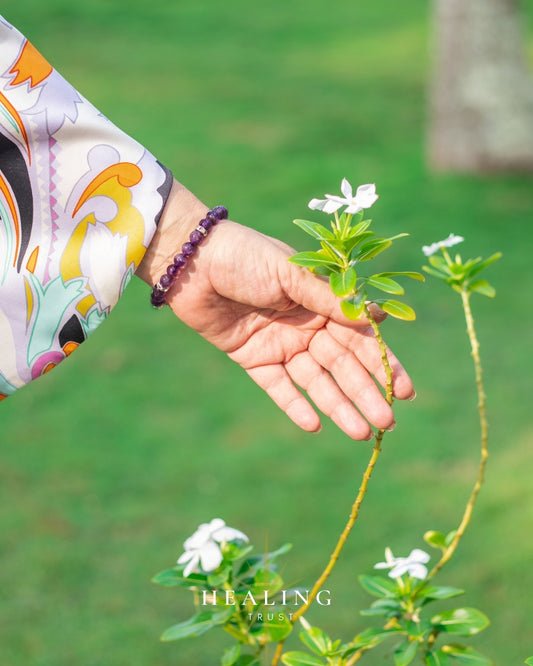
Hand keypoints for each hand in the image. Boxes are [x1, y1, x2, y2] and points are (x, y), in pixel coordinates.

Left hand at [137, 183, 413, 439]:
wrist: (192, 261)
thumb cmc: (245, 256)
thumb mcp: (292, 272)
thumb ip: (329, 298)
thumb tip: (377, 316)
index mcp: (321, 301)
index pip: (359, 338)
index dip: (382, 363)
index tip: (403, 390)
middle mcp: (305, 325)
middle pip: (341, 365)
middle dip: (364, 392)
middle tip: (386, 422)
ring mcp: (281, 344)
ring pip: (315, 381)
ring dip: (337, 405)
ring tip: (359, 432)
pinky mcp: (253, 359)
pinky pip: (278, 388)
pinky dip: (295, 406)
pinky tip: (314, 427)